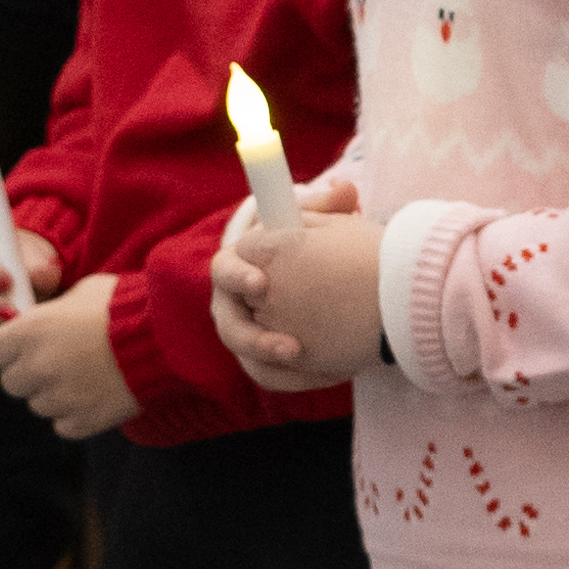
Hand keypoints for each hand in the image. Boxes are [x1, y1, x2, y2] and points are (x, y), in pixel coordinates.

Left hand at [0, 278, 143, 441]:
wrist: (163, 334)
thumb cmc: (122, 305)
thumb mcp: (79, 293)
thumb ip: (50, 313)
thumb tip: (40, 322)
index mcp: (29, 332)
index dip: (5, 350)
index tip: (20, 347)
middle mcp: (38, 367)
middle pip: (11, 383)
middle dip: (28, 373)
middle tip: (55, 361)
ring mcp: (60, 397)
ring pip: (37, 405)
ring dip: (52, 394)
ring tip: (81, 376)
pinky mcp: (84, 420)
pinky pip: (63, 424)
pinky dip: (74, 414)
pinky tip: (93, 394)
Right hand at [210, 191, 386, 388]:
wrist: (319, 285)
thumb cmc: (307, 250)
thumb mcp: (314, 226)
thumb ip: (325, 208)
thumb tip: (344, 190)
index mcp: (238, 270)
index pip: (224, 269)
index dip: (238, 276)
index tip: (261, 283)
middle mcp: (234, 307)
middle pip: (231, 328)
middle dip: (258, 339)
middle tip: (291, 347)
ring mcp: (247, 338)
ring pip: (251, 362)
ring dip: (277, 366)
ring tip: (308, 362)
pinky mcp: (265, 363)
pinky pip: (273, 378)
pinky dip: (299, 379)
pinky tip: (333, 373)